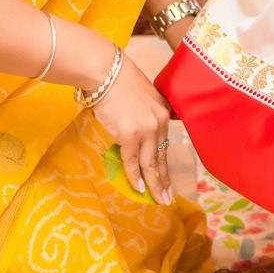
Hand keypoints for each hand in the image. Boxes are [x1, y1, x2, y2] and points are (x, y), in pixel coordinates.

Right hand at [89, 58, 175, 203]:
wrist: (104, 71)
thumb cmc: (116, 79)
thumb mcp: (140, 94)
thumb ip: (143, 113)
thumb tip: (135, 134)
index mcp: (163, 111)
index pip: (165, 143)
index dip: (166, 163)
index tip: (168, 178)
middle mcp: (159, 121)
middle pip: (162, 157)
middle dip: (165, 180)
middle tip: (168, 198)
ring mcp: (146, 129)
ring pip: (151, 164)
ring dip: (155, 185)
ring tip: (158, 200)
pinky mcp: (130, 135)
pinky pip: (133, 162)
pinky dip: (135, 177)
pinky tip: (139, 189)